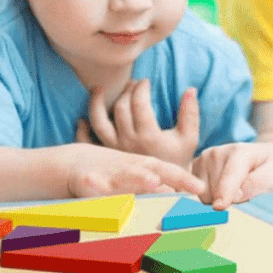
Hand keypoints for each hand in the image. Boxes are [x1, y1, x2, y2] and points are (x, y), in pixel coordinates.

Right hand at [66, 143, 205, 197]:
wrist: (77, 162)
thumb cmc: (118, 172)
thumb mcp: (143, 176)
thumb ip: (166, 186)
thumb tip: (194, 197)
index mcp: (147, 167)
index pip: (170, 172)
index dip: (185, 179)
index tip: (201, 188)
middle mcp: (132, 168)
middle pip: (153, 171)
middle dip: (174, 176)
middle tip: (190, 185)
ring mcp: (111, 174)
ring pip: (126, 177)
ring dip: (139, 177)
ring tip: (153, 180)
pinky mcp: (88, 181)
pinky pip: (93, 185)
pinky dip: (95, 184)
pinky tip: (95, 183)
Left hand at [77, 80, 199, 168]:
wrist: (166, 190)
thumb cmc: (178, 161)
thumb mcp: (189, 138)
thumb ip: (190, 113)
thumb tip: (190, 89)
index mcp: (148, 136)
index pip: (139, 102)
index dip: (141, 87)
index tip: (145, 82)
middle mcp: (128, 141)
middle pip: (120, 107)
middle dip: (126, 91)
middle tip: (132, 84)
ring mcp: (113, 149)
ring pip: (98, 120)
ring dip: (97, 101)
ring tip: (98, 89)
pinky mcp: (104, 157)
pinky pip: (86, 140)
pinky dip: (82, 129)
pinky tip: (83, 119)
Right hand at [192, 141, 272, 209]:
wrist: (263, 158)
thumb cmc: (271, 168)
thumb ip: (256, 184)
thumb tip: (235, 197)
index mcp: (239, 151)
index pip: (230, 175)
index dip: (225, 192)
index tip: (219, 207)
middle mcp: (217, 152)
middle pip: (214, 189)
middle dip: (227, 199)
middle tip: (242, 194)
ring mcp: (204, 159)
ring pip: (203, 193)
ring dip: (217, 199)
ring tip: (233, 190)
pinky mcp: (196, 168)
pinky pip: (196, 193)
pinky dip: (209, 197)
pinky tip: (221, 189)